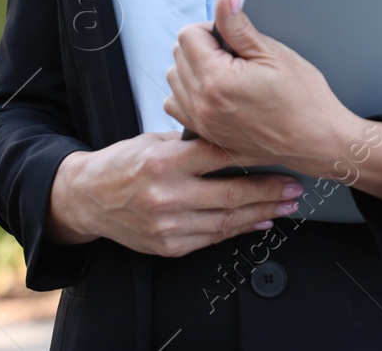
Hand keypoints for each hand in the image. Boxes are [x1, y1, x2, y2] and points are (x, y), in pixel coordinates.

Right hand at [46, 131, 303, 257]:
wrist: (87, 198)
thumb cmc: (121, 164)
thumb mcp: (152, 141)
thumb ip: (189, 143)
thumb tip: (230, 136)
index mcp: (162, 161)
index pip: (218, 154)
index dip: (252, 153)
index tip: (277, 150)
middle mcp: (166, 195)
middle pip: (230, 193)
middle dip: (268, 190)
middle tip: (293, 185)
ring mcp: (168, 224)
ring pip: (226, 220)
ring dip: (262, 213)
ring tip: (285, 204)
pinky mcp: (169, 245)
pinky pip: (212, 237)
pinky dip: (239, 229)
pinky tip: (258, 222)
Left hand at [164, 0, 358, 171]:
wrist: (316, 140)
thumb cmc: (303, 99)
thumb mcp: (273, 53)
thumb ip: (238, 24)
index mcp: (217, 80)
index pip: (188, 35)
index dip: (210, 28)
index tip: (231, 36)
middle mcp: (203, 104)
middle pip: (178, 55)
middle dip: (202, 47)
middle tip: (233, 54)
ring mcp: (202, 122)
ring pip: (175, 79)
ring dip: (193, 69)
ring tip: (226, 71)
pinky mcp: (206, 135)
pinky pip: (176, 105)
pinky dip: (189, 94)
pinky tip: (214, 91)